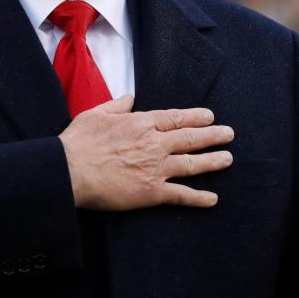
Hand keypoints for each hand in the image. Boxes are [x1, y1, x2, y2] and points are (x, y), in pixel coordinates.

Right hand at [59, 95, 233, 209]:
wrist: (69, 170)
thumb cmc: (78, 142)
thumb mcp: (96, 113)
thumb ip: (117, 105)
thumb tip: (130, 98)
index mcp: (141, 123)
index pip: (176, 118)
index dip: (195, 118)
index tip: (209, 117)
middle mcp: (154, 144)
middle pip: (190, 138)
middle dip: (213, 136)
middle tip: (229, 134)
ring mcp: (155, 168)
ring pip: (191, 163)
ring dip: (213, 161)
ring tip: (228, 159)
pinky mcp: (151, 191)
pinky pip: (180, 194)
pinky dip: (198, 198)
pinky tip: (212, 199)